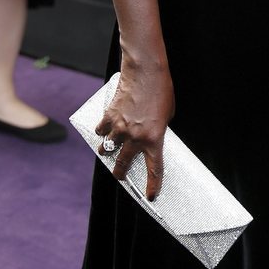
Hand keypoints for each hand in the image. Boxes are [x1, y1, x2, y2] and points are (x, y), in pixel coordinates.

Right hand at [94, 66, 173, 199]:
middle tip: (120, 176)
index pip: (154, 169)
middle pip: (124, 163)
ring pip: (108, 148)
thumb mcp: (167, 116)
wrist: (146, 71)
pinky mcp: (109, 116)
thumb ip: (157, 129)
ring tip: (107, 153)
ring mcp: (119, 128)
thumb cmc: (161, 91)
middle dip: (120, 173)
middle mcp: (135, 137)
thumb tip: (146, 137)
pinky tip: (103, 131)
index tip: (150, 196)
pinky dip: (102, 132)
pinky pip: (101, 130)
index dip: (152, 185)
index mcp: (154, 139)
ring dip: (107, 152)